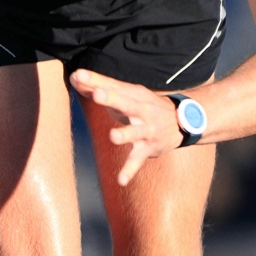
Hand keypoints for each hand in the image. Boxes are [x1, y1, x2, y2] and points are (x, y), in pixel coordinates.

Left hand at [69, 68, 182, 185]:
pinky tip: (121, 180)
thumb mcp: (126, 94)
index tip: (77, 75)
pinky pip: (137, 160)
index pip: (112, 85)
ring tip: (113, 136)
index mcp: (132, 94)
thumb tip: (74, 78)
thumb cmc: (144, 106)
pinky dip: (130, 170)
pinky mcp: (148, 148)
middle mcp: (141, 110)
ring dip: (124, 134)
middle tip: (97, 94)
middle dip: (111, 98)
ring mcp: (146, 129)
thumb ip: (100, 87)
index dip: (94, 80)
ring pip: (135, 132)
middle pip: (125, 103)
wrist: (182, 121)